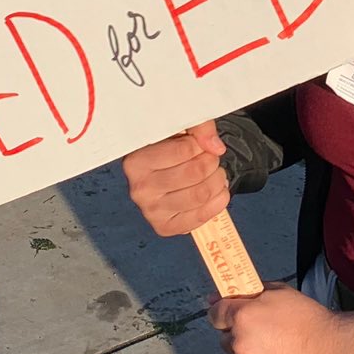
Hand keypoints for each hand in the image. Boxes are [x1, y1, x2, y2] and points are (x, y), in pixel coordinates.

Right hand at [119, 120, 227, 235]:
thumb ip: (199, 126)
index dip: (201, 144)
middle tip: (210, 157)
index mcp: (136, 162)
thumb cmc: (167, 148)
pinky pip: (201, 216)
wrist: (161, 171)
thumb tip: (214, 147)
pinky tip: (216, 190)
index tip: (199, 143)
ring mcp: (151, 211)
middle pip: (195, 173)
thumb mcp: (179, 126)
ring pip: (201, 194)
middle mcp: (140, 189)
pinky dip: (217, 201)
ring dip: (217, 180)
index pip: (184, 150)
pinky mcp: (165, 226)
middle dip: (211, 162)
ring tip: (214, 173)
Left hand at [209, 285, 353, 353]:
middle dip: (238, 335)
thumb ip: (251, 293)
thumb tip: (224, 296)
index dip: (223, 313)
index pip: (214, 314)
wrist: (333, 352)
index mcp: (242, 316)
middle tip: (263, 334)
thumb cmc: (310, 319)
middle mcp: (239, 343)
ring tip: (275, 353)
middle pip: (225, 339)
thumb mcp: (281, 292)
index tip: (229, 315)